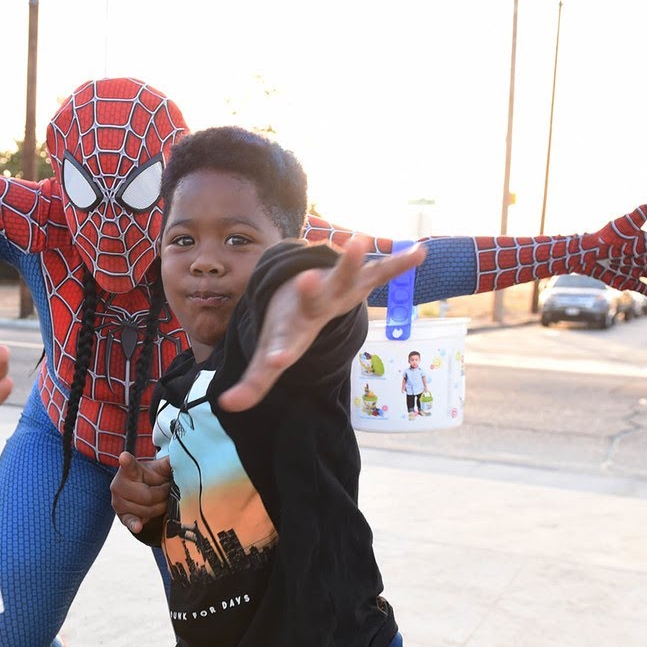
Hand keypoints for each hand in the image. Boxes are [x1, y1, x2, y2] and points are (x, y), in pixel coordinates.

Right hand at [110, 451, 171, 533]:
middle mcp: (119, 485)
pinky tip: (138, 526)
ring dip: (159, 507)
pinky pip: (130, 522)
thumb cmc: (151, 478)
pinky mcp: (122, 516)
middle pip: (147, 496)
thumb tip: (182, 456)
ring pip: (146, 510)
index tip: (124, 457)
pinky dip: (135, 524)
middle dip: (162, 494)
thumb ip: (168, 463)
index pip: (129, 465)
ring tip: (162, 500)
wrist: (141, 492)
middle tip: (166, 489)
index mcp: (128, 470)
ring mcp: (119, 502)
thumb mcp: (159, 469)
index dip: (127, 461)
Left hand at [218, 240, 425, 411]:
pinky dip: (398, 264)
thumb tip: (226, 406)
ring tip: (362, 240)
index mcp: (291, 327)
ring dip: (353, 261)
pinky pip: (380, 273)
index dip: (279, 351)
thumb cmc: (286, 327)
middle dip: (313, 289)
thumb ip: (254, 381)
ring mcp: (336, 289)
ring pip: (345, 275)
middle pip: (312, 297)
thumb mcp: (269, 356)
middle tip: (308, 278)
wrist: (297, 285)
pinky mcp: (359, 281)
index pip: (283, 340)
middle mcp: (312, 303)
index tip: (276, 360)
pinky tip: (421, 253)